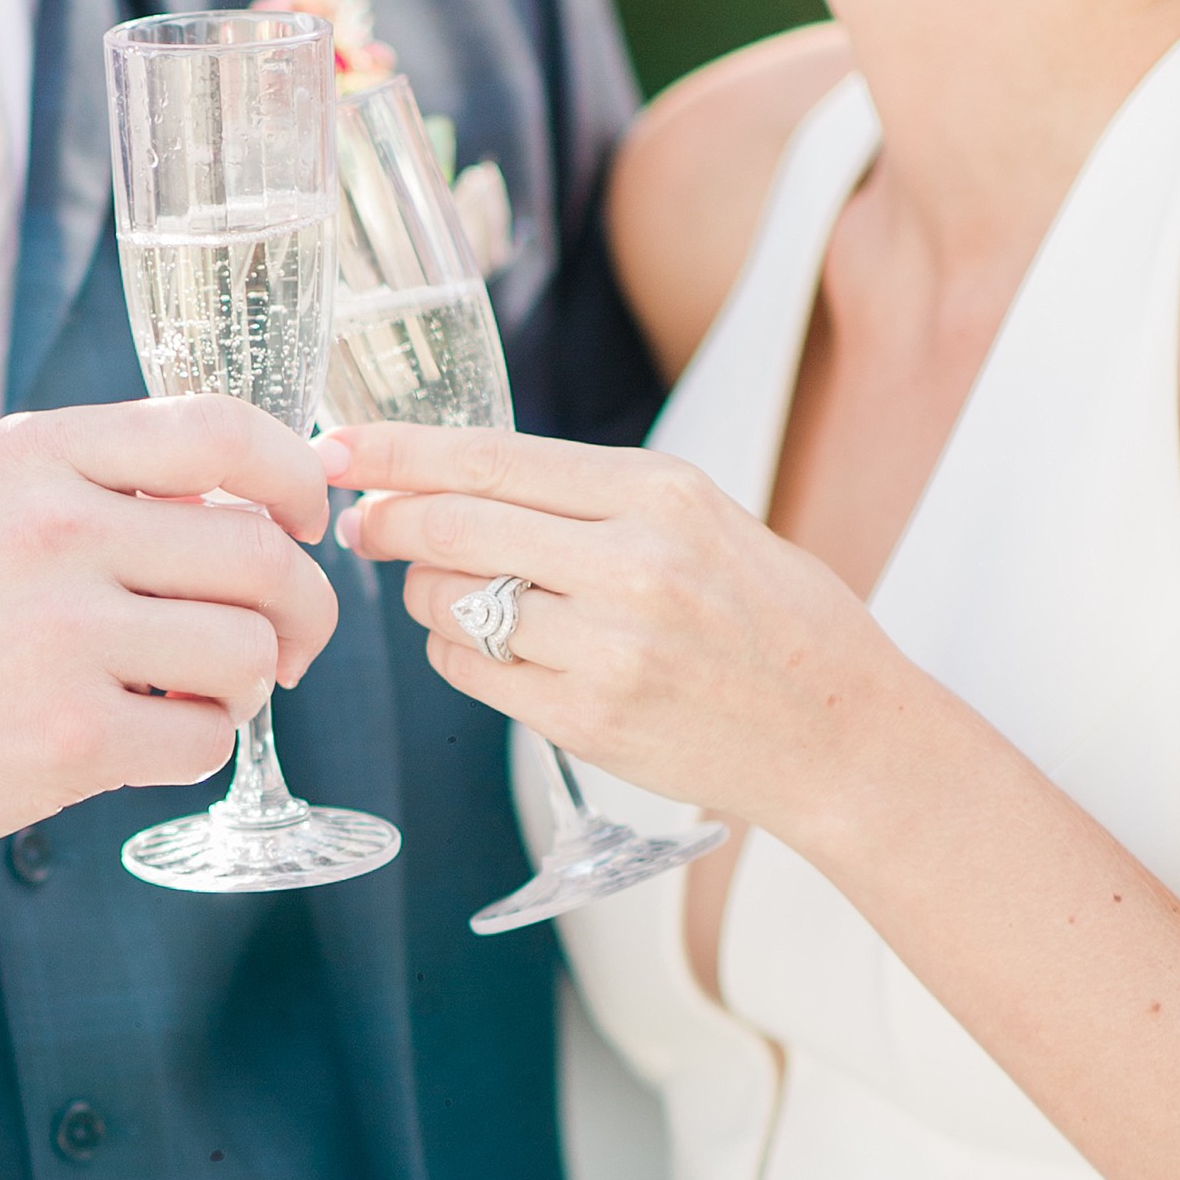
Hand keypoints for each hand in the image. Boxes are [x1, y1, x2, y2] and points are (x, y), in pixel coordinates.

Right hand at [0, 397, 337, 863]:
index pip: (220, 432)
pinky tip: (151, 739)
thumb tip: (266, 505)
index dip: (296, 476)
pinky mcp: (67, 734)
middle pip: (260, 554)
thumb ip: (113, 483)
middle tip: (290, 642)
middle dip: (302, 607)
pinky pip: (207, 738)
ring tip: (200, 692)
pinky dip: (201, 745)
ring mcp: (61, 634)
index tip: (309, 519)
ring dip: (250, 683)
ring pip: (248, 650)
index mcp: (40, 454)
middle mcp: (54, 530)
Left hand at [325, 420, 893, 844]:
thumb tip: (457, 478)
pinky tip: (493, 647)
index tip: (340, 447)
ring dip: (429, 594)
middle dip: (388, 521)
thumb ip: (589, 495)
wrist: (839, 731)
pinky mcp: (588, 719)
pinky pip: (471, 671)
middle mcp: (633, 563)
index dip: (398, 452)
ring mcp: (609, 647)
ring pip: (451, 601)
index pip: (490, 457)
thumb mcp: (701, 516)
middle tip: (363, 524)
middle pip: (454, 525)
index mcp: (660, 493)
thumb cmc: (771, 615)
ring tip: (460, 593)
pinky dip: (459, 652)